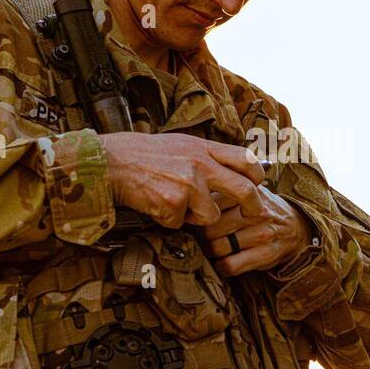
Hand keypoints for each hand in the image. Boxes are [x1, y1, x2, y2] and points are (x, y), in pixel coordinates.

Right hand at [97, 132, 265, 227]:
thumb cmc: (142, 154)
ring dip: (194, 217)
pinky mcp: (174, 204)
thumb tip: (227, 169)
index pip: (245, 159)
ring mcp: (189, 185)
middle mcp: (201, 164)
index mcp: (203, 147)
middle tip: (253, 213)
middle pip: (244, 190)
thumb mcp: (179, 145)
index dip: (258, 174)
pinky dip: (169, 220)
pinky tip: (154, 204)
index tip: (259, 184)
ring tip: (172, 201)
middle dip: (253, 206)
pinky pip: (181, 223)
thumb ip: (204, 156)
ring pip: (211, 216)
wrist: (111, 162)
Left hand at [201, 187, 313, 276]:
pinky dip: (221, 267)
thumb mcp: (250, 191)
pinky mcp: (266, 254)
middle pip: (210, 227)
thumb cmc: (265, 209)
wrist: (297, 228)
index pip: (210, 203)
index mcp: (248, 193)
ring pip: (218, 247)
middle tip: (202, 238)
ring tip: (212, 249)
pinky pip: (231, 265)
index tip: (197, 219)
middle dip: (201, 235)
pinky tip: (222, 263)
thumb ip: (226, 189)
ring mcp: (262, 233)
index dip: (199, 214)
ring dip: (210, 252)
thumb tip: (192, 196)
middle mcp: (256, 212)